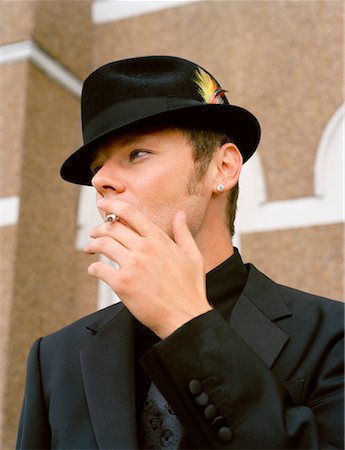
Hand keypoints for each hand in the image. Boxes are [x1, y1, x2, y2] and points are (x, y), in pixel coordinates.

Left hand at [84, 200, 211, 337]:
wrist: (185, 316)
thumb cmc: (191, 288)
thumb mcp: (193, 256)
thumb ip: (183, 233)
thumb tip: (180, 215)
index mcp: (158, 239)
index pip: (130, 213)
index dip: (113, 205)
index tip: (103, 204)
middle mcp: (144, 248)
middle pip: (112, 228)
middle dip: (99, 228)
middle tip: (94, 233)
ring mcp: (132, 265)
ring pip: (102, 244)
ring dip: (92, 245)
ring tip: (90, 248)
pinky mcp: (122, 284)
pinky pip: (99, 269)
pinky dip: (93, 268)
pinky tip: (95, 269)